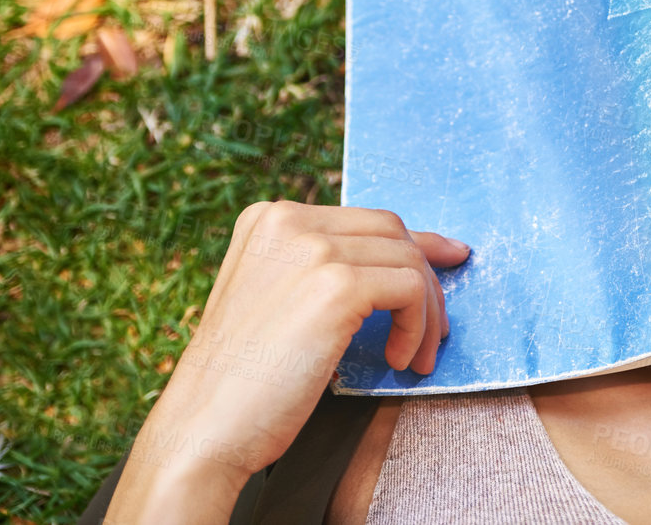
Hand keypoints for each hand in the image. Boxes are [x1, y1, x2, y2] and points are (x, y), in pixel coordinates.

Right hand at [104, 201, 469, 524]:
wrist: (202, 430)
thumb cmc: (242, 382)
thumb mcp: (276, 302)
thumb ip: (321, 271)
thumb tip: (398, 259)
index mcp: (269, 220)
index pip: (364, 220)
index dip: (413, 243)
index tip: (448, 261)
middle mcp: (288, 221)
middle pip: (392, 231)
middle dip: (427, 278)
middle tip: (437, 329)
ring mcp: (312, 249)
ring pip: (408, 260)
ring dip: (426, 313)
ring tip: (415, 357)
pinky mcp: (336, 285)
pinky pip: (411, 289)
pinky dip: (418, 326)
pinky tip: (399, 361)